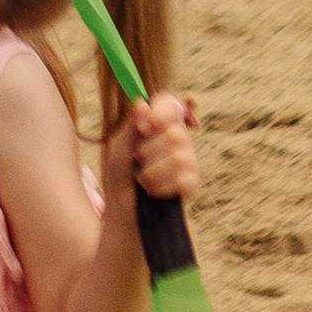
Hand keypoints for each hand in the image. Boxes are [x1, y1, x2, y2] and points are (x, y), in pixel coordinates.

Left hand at [106, 89, 198, 209]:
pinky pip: (184, 180)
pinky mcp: (191, 184)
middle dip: (148, 150)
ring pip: (180, 157)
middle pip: (175, 133)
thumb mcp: (120, 146)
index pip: (171, 104)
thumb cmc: (120, 174)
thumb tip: (142, 102)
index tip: (144, 126)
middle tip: (137, 160)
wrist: (123, 209)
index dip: (162, 112)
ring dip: (152, 171)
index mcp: (159, 124)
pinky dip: (161, 187)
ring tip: (142, 178)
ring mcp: (188, 161)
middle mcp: (178, 139)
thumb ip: (132, 125)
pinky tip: (152, 190)